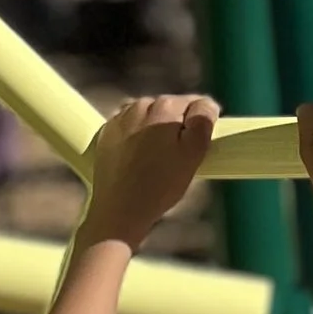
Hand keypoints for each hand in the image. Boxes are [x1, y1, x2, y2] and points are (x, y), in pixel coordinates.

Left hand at [77, 92, 217, 251]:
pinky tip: (138, 157)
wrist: (119, 211)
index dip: (200, 123)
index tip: (198, 144)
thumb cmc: (160, 185)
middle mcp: (140, 104)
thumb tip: (206, 103)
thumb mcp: (193, 154)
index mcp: (165, 106)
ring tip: (156, 159)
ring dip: (155, 129)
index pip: (194, 103)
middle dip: (176, 125)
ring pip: (148, 115)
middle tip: (178, 156)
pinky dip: (135, 136)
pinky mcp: (106, 133)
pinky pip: (128, 126)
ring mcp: (120, 118)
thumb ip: (203, 121)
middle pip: (169, 108)